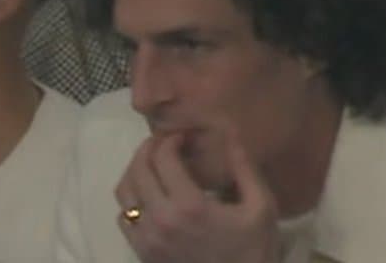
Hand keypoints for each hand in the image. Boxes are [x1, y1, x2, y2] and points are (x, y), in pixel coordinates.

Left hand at [116, 133, 278, 262]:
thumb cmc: (254, 250)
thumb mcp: (261, 208)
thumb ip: (244, 168)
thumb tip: (231, 135)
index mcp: (189, 205)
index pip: (162, 157)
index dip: (169, 139)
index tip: (181, 137)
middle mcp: (161, 219)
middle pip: (138, 169)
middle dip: (148, 149)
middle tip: (164, 144)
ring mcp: (148, 239)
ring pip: (124, 192)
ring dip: (135, 172)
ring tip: (153, 167)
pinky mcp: (143, 254)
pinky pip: (123, 219)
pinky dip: (131, 201)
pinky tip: (149, 198)